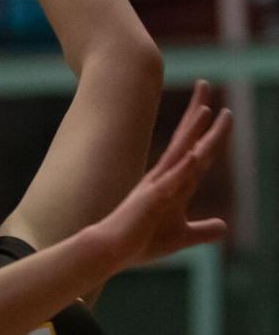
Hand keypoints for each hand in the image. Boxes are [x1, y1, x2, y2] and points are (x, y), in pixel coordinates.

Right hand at [89, 81, 230, 268]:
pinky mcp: (152, 202)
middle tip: (205, 83)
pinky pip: (171, 182)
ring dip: (193, 132)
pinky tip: (194, 154)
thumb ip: (203, 230)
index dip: (204, 127)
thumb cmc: (141, 241)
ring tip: (207, 109)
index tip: (214, 105)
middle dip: (198, 112)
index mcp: (171, 182)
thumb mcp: (181, 236)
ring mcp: (158, 187)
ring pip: (180, 154)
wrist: (111, 250)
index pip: (193, 149)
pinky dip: (183, 168)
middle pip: (187, 140)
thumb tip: (223, 227)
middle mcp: (164, 177)